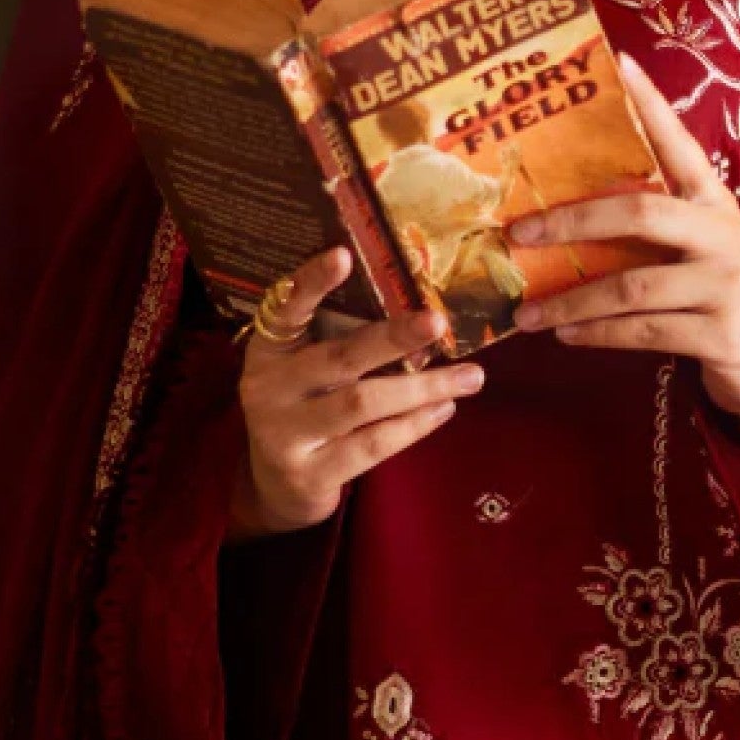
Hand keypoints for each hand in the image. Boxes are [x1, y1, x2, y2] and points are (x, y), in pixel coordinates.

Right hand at [226, 248, 483, 538]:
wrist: (277, 485)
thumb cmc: (307, 408)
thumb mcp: (310, 371)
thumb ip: (347, 344)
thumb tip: (425, 324)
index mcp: (268, 350)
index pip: (286, 308)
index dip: (312, 281)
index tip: (344, 254)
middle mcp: (269, 388)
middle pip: (338, 358)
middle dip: (392, 338)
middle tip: (437, 321)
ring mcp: (286, 434)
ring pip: (362, 404)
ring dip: (422, 388)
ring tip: (471, 377)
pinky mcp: (311, 474)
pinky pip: (373, 445)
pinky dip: (414, 425)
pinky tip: (445, 409)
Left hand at [506, 51, 739, 506]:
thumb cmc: (709, 291)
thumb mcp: (689, 245)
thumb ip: (647, 220)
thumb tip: (559, 205)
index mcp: (712, 201)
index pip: (680, 143)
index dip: (652, 104)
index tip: (620, 63)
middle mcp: (724, 234)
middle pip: (641, 213)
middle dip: (572, 221)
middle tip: (518, 233)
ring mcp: (726, 284)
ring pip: (631, 287)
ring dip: (571, 300)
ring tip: (526, 312)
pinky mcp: (720, 333)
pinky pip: (642, 331)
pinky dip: (596, 334)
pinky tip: (564, 335)